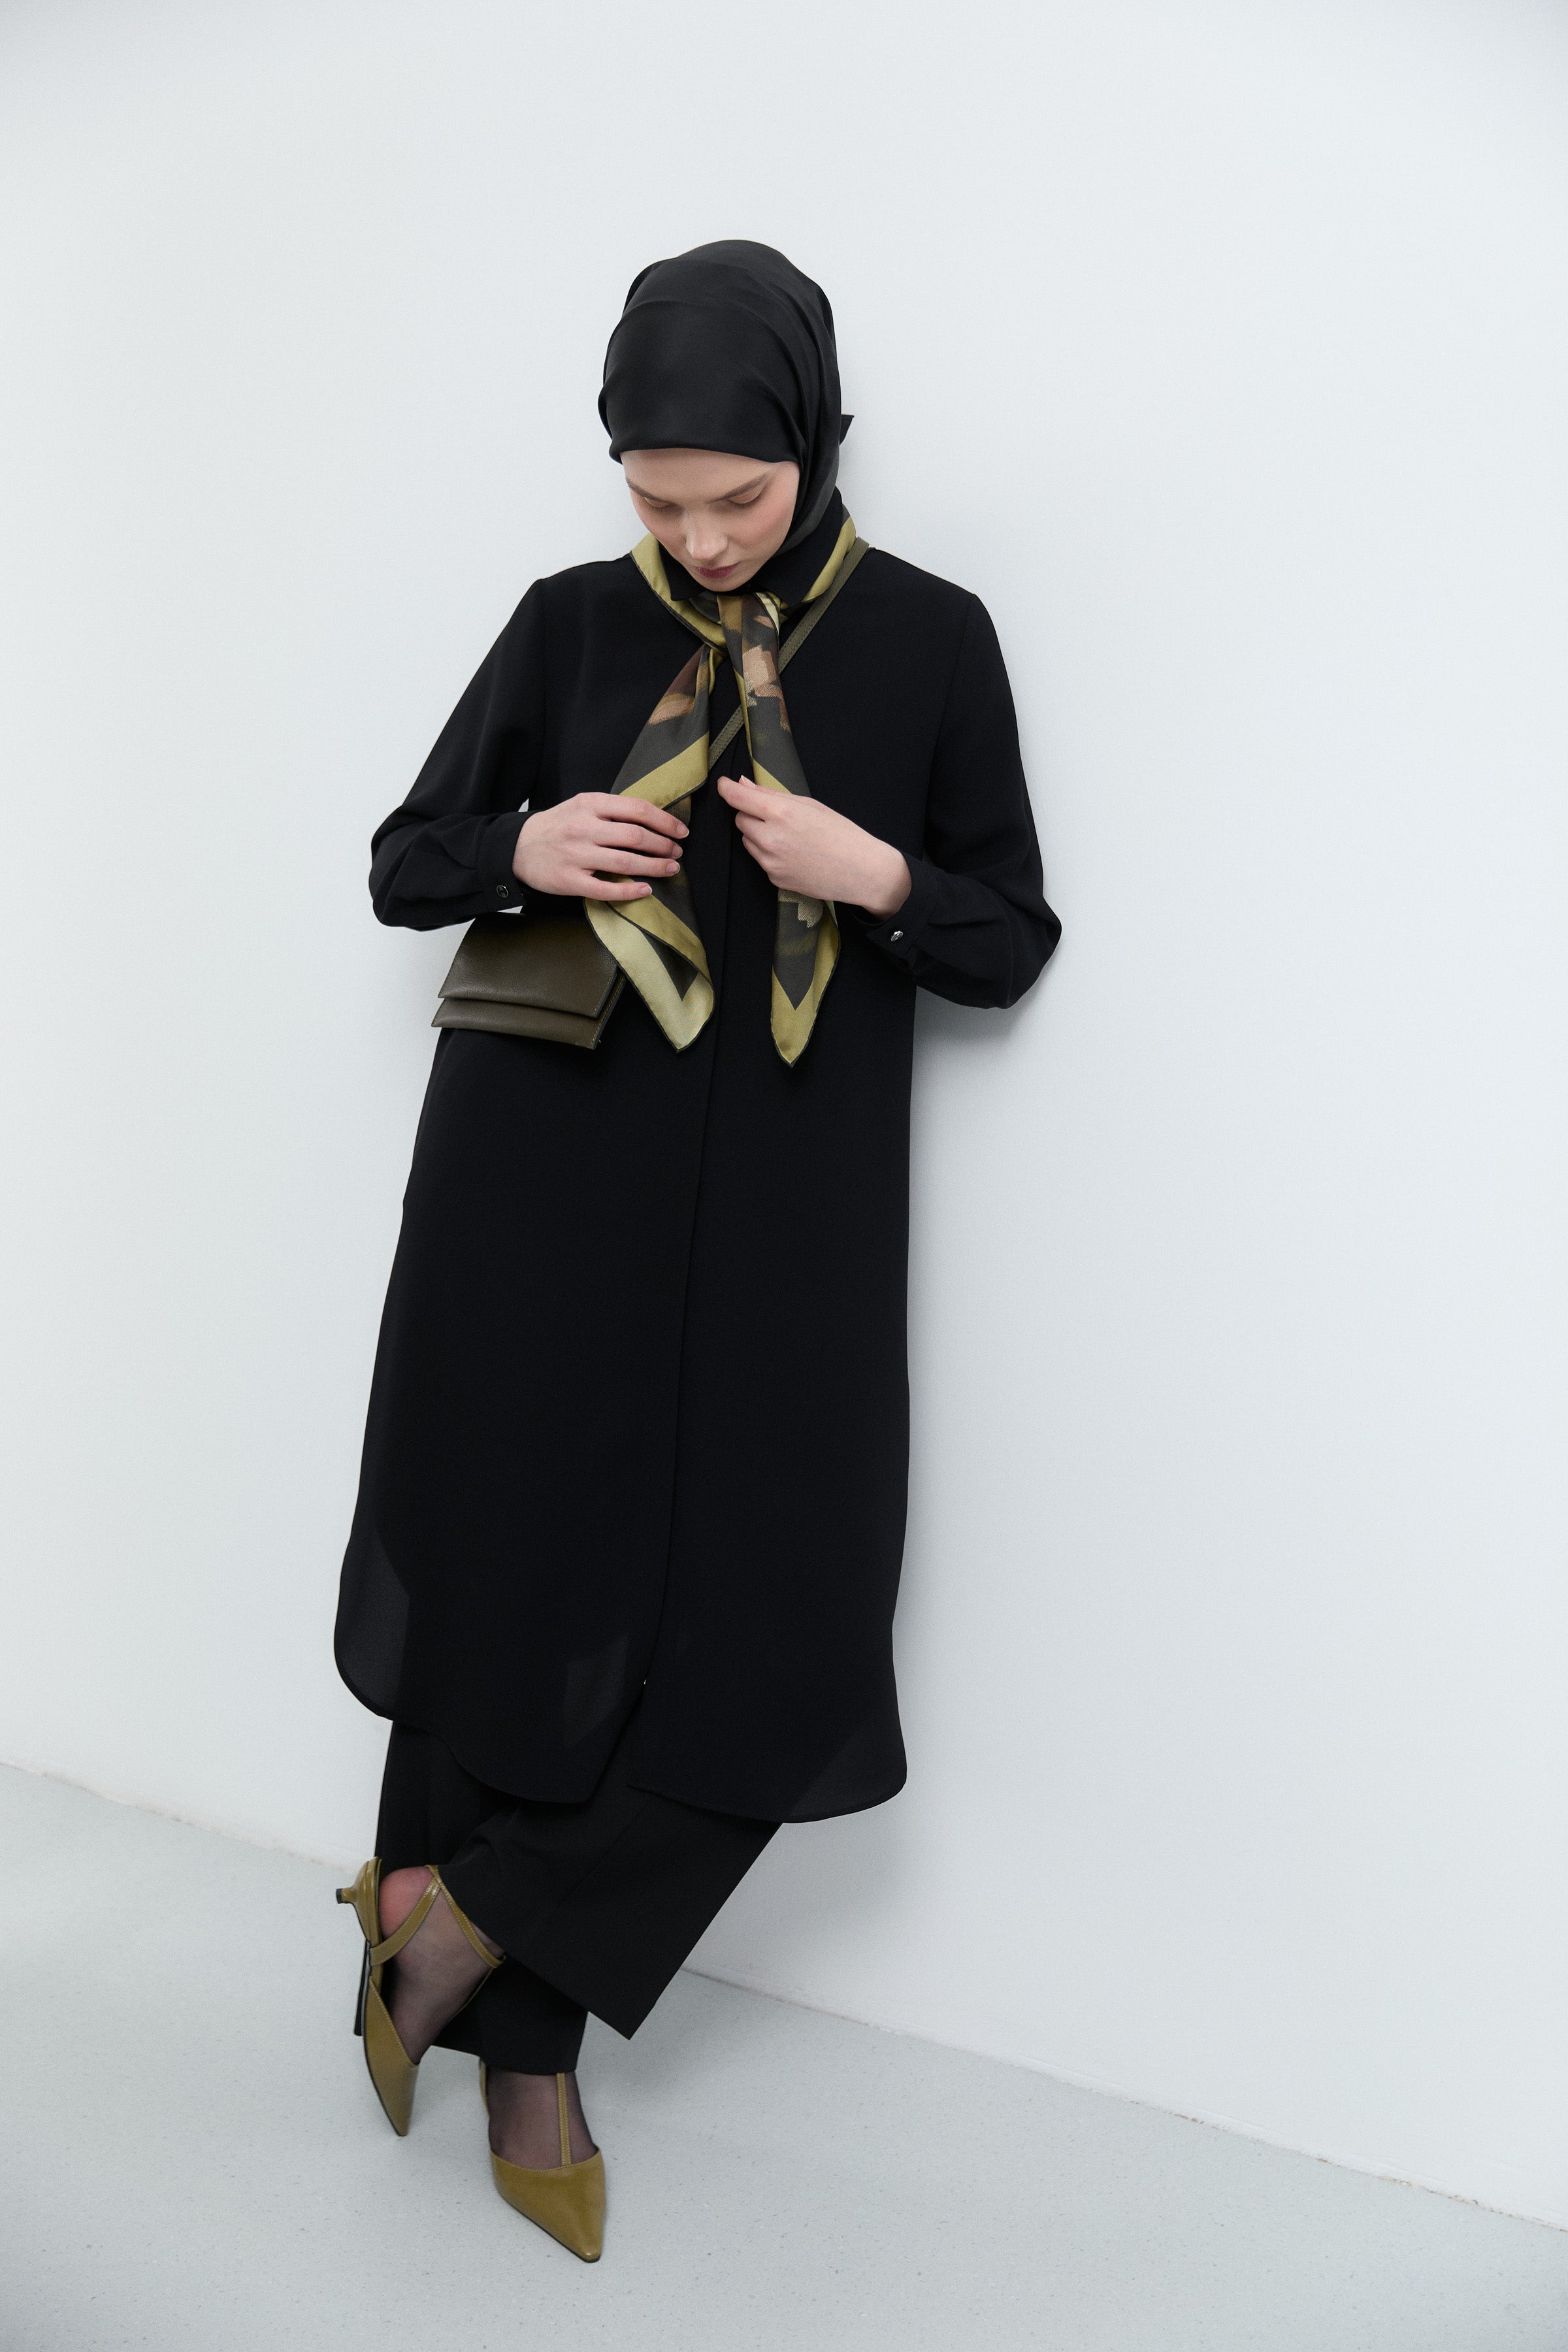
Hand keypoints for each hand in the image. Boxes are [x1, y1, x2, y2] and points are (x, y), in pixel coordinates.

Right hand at [512, 793, 686, 901]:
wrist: (517, 847)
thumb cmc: (556, 826)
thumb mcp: (581, 806)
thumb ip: (612, 809)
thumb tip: (653, 818)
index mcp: (590, 804)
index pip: (637, 809)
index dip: (665, 822)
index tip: (681, 831)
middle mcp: (584, 828)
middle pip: (636, 836)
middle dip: (664, 845)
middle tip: (677, 853)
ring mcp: (577, 855)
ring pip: (625, 862)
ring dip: (655, 867)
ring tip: (671, 869)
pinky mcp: (570, 880)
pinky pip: (606, 888)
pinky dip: (630, 890)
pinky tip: (646, 890)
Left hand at [715, 776, 910, 917]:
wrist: (861, 871)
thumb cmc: (841, 833)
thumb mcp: (809, 805)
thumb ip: (772, 795)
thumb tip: (743, 783)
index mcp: (781, 813)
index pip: (738, 798)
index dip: (728, 789)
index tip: (724, 785)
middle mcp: (770, 838)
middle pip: (740, 820)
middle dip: (751, 814)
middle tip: (777, 816)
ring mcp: (770, 861)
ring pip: (748, 841)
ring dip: (759, 834)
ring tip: (790, 837)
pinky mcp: (774, 878)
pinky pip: (760, 859)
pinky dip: (770, 853)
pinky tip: (794, 854)